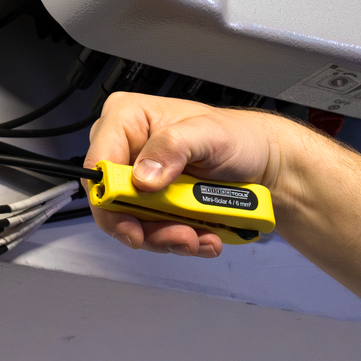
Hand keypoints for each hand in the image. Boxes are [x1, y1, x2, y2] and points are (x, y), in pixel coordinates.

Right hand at [83, 92, 297, 257]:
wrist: (263, 165)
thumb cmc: (238, 138)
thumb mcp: (209, 133)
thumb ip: (174, 146)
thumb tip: (143, 175)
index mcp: (127, 119)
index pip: (98, 162)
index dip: (108, 197)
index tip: (133, 224)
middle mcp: (126, 150)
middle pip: (111, 201)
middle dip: (144, 226)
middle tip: (180, 235)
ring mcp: (138, 181)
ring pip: (131, 223)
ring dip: (165, 237)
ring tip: (198, 237)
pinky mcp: (153, 205)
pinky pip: (152, 232)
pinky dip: (178, 240)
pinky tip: (202, 236)